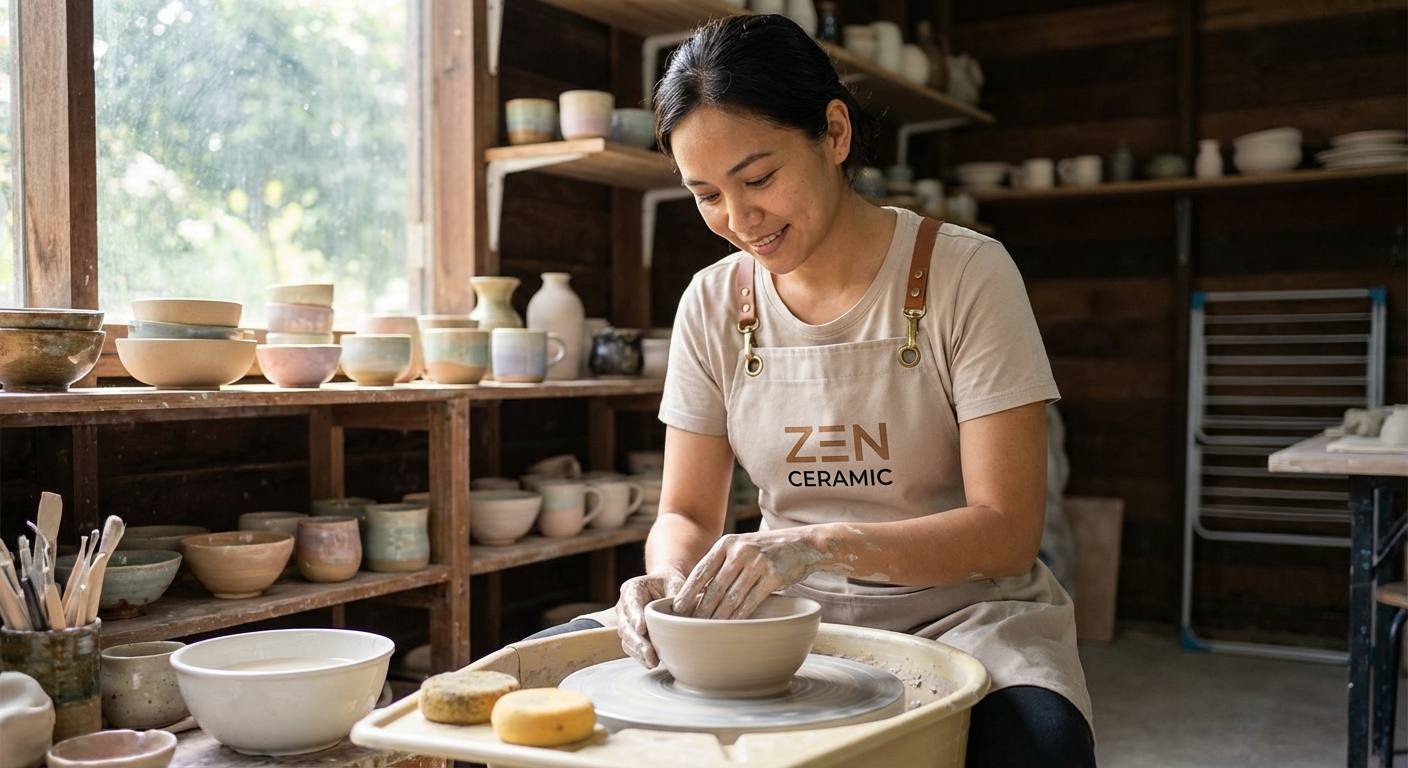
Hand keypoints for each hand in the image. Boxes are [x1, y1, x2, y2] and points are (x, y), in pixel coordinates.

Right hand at [615, 569, 685, 667]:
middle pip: (625, 625)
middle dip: (636, 640)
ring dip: (638, 652)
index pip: (631, 603)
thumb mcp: (676, 583)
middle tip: (648, 652)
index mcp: (633, 589)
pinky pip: (631, 648)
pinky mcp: (631, 635)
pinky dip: (640, 656)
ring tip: (652, 661)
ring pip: (627, 639)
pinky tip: (651, 662)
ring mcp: (626, 622)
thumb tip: (683, 616)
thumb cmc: (671, 583)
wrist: (665, 587)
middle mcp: (624, 606)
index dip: (635, 616)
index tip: (641, 628)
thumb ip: (676, 596)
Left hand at [672, 528, 838, 619]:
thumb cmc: (766, 551)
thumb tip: (696, 593)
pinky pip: (750, 601)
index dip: (687, 593)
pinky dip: (739, 616)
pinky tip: (731, 627)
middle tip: (689, 626)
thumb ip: (721, 564)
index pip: (701, 571)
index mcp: (726, 543)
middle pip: (713, 588)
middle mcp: (739, 551)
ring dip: (717, 617)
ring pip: (731, 597)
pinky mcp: (772, 576)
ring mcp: (757, 563)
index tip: (677, 610)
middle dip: (700, 610)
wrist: (802, 544)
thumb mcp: (740, 548)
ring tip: (707, 630)